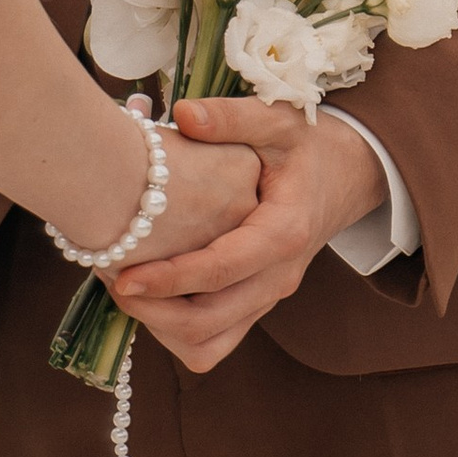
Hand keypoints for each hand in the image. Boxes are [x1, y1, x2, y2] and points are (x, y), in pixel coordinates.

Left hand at [109, 97, 384, 374]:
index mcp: (285, 233)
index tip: (124, 277)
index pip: (222, 271)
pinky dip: (177, 332)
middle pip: (211, 322)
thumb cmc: (308, 144)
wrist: (348, 175)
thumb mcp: (278, 118)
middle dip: (154, 311)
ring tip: (123, 290)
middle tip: (109, 280)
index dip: (171, 278)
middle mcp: (279, 276)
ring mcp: (268, 296)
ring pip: (210, 342)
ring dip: (162, 328)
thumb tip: (182, 114)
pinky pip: (215, 339)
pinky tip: (151, 295)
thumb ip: (232, 117)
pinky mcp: (257, 304)